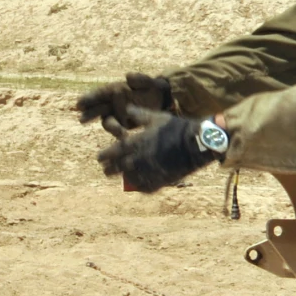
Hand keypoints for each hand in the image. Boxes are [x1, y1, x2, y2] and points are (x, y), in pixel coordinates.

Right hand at [76, 72, 172, 135]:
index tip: (79, 103)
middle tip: (82, 119)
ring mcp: (117, 115)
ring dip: (111, 126)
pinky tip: (124, 137)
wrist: (163, 100)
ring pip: (108, 122)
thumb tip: (128, 76)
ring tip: (118, 131)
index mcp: (115, 90)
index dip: (89, 98)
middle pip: (98, 109)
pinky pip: (119, 131)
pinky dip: (120, 134)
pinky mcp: (124, 126)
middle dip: (89, 114)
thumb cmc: (153, 88)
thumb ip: (140, 79)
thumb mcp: (149, 82)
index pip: (99, 94)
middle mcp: (112, 103)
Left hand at [96, 108, 222, 192]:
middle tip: (106, 170)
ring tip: (122, 178)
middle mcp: (138, 159)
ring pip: (129, 180)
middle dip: (110, 169)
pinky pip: (144, 188)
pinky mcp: (159, 180)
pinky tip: (137, 186)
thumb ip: (139, 114)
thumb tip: (127, 108)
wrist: (195, 143)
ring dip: (124, 178)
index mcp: (135, 143)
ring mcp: (148, 171)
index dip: (104, 156)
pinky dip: (139, 187)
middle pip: (117, 168)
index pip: (112, 153)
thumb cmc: (175, 128)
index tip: (100, 158)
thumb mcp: (156, 117)